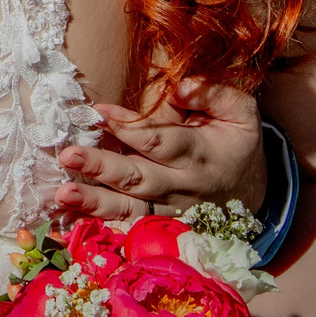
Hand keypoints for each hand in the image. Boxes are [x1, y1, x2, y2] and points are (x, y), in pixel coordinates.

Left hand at [51, 76, 266, 221]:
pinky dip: (101, 226)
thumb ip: (212, 94)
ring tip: (62, 195)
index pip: (161, 141)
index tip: (98, 113)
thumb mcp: (239, 112)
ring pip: (130, 210)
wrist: (253, 191)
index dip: (130, 128)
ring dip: (95, 203)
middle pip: (139, 178)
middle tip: (68, 156)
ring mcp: (171, 212)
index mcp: (201, 155)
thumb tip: (180, 87)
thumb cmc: (236, 142)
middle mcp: (184, 187)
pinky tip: (71, 221)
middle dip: (102, 168)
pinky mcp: (161, 228)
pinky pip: (130, 229)